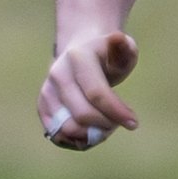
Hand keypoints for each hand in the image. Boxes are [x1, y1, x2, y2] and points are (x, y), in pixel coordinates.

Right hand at [39, 29, 138, 148]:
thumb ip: (124, 47)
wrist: (80, 53)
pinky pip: (57, 134)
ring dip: (92, 135)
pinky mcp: (43, 107)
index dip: (117, 112)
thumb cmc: (107, 55)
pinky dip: (77, 139)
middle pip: (83, 114)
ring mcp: (47, 92)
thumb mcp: (121, 48)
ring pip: (68, 128)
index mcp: (78, 58)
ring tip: (107, 126)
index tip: (134, 123)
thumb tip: (118, 39)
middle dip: (107, 124)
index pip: (96, 93)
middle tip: (120, 122)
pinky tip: (93, 131)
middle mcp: (58, 75)